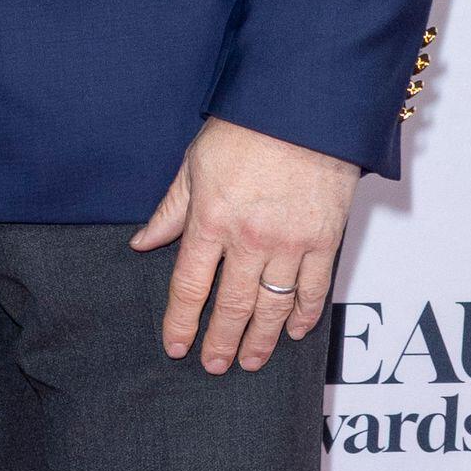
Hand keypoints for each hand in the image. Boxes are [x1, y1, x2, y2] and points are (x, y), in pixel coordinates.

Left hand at [132, 117, 357, 372]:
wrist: (304, 104)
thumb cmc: (246, 126)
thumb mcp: (194, 163)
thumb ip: (171, 210)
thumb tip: (144, 243)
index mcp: (211, 220)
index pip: (190, 286)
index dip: (182, 322)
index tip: (177, 345)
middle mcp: (250, 239)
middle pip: (232, 306)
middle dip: (221, 342)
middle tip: (215, 366)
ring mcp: (291, 243)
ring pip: (274, 307)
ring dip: (261, 340)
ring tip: (251, 361)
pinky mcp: (326, 238)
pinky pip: (315, 289)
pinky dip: (304, 315)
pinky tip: (295, 331)